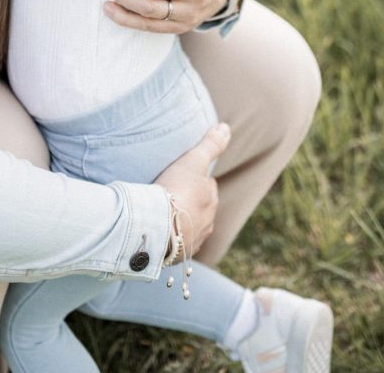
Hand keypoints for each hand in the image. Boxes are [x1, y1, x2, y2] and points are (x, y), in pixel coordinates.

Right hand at [155, 123, 230, 255]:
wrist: (157, 225)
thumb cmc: (176, 190)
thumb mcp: (193, 161)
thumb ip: (210, 145)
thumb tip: (226, 127)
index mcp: (211, 201)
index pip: (208, 187)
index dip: (198, 181)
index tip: (186, 177)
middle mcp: (206, 223)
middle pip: (201, 209)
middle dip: (192, 202)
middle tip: (174, 193)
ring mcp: (192, 241)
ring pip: (190, 228)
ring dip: (182, 221)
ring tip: (165, 214)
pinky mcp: (177, 255)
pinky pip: (176, 245)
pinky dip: (170, 237)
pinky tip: (160, 232)